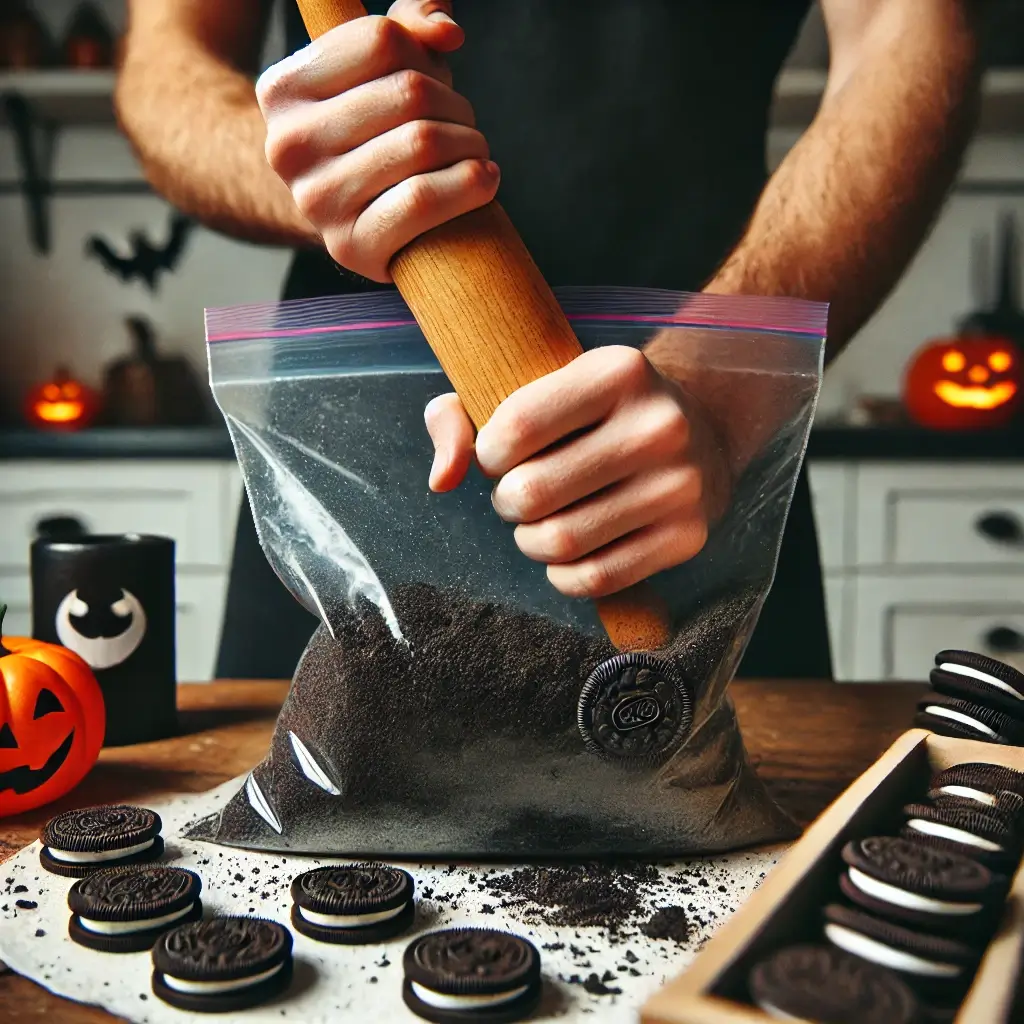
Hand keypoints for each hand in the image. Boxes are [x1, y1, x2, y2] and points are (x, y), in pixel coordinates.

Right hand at [256, 1, 497, 281]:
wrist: (347, 221)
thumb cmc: (372, 135)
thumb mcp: (379, 71)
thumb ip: (408, 26)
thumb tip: (445, 32)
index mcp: (282, 89)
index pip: (383, 41)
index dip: (426, 57)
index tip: (435, 83)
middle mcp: (287, 146)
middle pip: (410, 93)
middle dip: (457, 107)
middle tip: (467, 127)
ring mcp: (316, 201)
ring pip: (423, 144)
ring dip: (472, 146)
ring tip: (476, 156)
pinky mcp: (350, 246)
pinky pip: (422, 201)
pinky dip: (469, 187)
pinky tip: (483, 182)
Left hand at [424, 347, 731, 598]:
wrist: (699, 432)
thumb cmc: (590, 414)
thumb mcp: (534, 387)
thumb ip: (460, 415)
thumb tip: (443, 478)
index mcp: (619, 371)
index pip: (517, 426)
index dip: (487, 454)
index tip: (498, 456)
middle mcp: (659, 424)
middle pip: (533, 492)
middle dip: (506, 502)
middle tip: (516, 496)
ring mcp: (680, 484)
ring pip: (561, 541)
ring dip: (530, 542)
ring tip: (537, 525)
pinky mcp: (688, 536)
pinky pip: (597, 578)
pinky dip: (563, 576)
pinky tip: (564, 556)